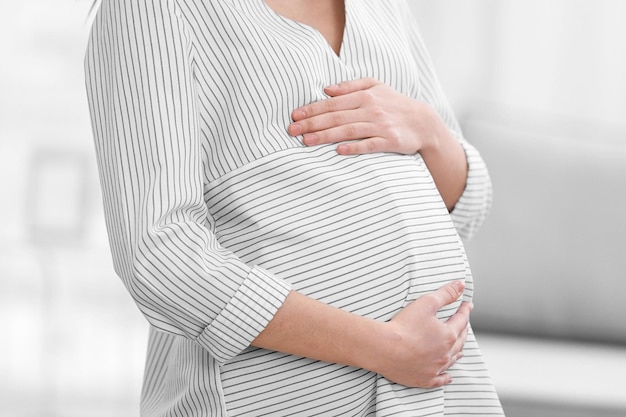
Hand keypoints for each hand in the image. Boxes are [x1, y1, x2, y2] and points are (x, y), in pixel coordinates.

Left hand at [288, 77, 443, 154]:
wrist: (423, 121)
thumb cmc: (395, 103)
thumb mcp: (376, 86)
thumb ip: (351, 86)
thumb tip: (327, 89)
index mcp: (365, 96)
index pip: (333, 102)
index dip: (312, 109)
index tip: (294, 115)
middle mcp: (371, 109)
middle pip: (336, 116)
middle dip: (312, 123)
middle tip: (292, 130)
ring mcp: (380, 126)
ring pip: (348, 130)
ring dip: (326, 136)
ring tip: (306, 141)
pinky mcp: (390, 141)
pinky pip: (369, 145)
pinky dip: (354, 147)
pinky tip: (338, 150)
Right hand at [374, 281, 471, 387]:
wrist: (385, 348)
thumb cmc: (404, 326)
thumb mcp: (426, 303)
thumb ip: (445, 294)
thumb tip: (460, 285)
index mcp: (448, 335)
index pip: (461, 320)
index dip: (465, 311)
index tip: (467, 305)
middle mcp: (445, 354)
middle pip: (459, 341)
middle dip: (463, 330)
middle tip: (464, 324)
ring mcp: (435, 368)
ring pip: (452, 360)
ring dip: (458, 352)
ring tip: (461, 349)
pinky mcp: (424, 379)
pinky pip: (440, 379)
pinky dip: (446, 377)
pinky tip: (448, 376)